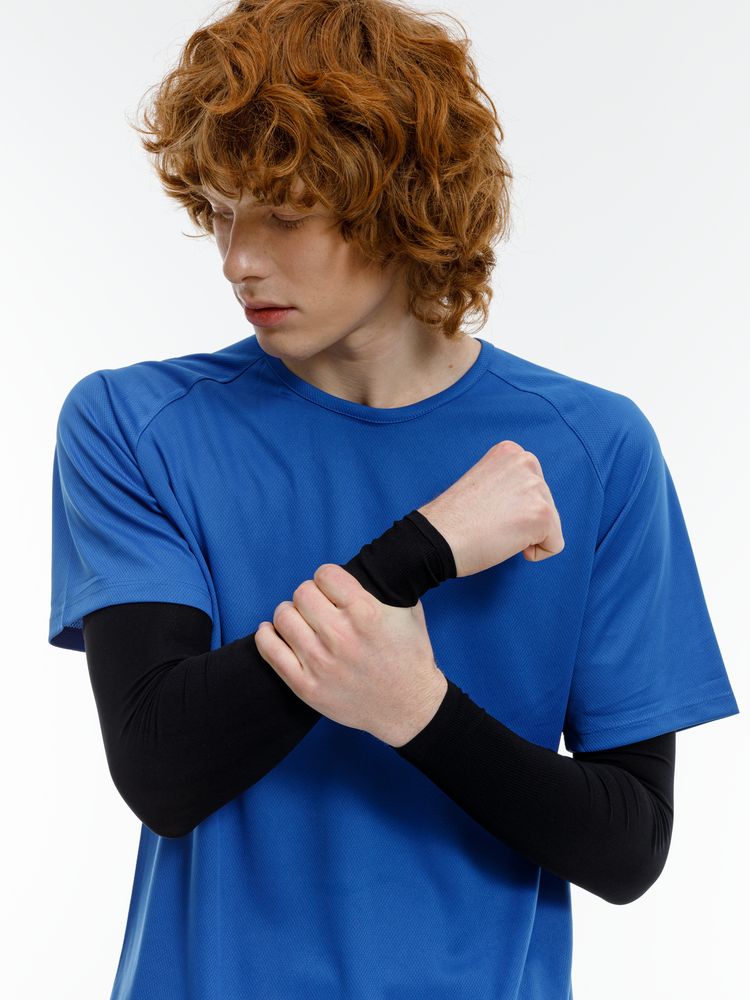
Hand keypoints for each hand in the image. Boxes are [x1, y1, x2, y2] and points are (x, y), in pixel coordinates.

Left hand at [254, 563, 448, 746]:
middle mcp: (341, 636)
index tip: (331, 588)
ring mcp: (321, 663)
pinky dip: (266, 636)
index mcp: (367, 612)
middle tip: (318, 606)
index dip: (328, 578)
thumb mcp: (408, 611)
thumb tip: (355, 565)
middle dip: (310, 595)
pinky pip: (270, 651)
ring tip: (300, 620)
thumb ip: (379, 587)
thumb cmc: (409, 655)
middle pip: (302, 592)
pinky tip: (272, 631)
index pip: (325, 574)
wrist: (409, 706)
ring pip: (283, 617)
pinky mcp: (307, 687)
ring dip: (290, 613)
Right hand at [418, 440, 564, 576]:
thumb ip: (511, 483)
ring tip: (496, 530)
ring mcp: (536, 488)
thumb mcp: (485, 482)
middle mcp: (526, 462)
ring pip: (552, 525)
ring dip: (526, 536)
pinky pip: (554, 545)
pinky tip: (505, 543)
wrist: (436, 538)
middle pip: (547, 504)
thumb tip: (528, 502)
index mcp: (511, 452)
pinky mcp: (542, 514)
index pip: (534, 488)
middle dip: (523, 521)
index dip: (513, 508)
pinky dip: (534, 553)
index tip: (488, 510)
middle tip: (490, 523)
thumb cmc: (454, 519)